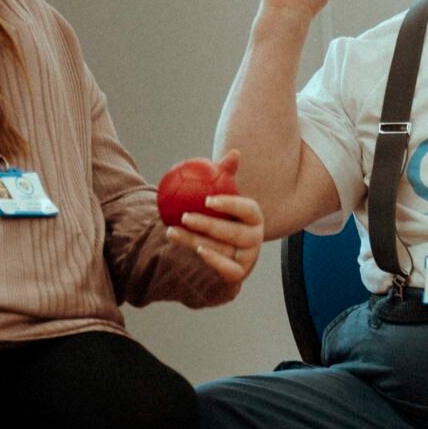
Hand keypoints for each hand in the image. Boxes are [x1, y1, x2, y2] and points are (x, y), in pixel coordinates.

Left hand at [171, 151, 263, 289]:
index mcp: (255, 218)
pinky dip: (212, 260)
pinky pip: (226, 269)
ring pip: (221, 249)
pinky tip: (194, 249)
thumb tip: (234, 154)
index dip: (230, 205)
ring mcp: (248, 258)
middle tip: (185, 216)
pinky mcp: (238, 274)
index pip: (248, 210)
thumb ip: (226, 176)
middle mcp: (255, 238)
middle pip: (233, 232)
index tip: (207, 200)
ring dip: (194, 240)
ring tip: (172, 230)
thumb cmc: (220, 216)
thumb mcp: (222, 197)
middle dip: (208, 225)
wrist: (218, 248)